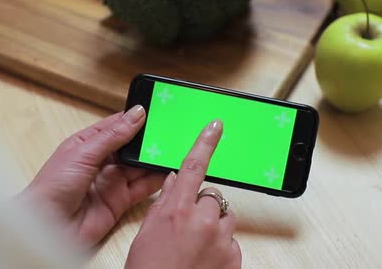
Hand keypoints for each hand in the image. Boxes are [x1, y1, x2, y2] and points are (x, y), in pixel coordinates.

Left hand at [17, 106, 164, 247]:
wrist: (48, 227)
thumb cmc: (52, 187)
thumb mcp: (83, 153)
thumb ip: (113, 135)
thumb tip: (136, 114)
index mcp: (87, 143)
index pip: (116, 125)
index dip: (135, 118)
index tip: (157, 110)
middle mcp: (101, 161)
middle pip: (131, 146)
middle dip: (149, 139)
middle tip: (170, 131)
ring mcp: (111, 181)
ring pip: (139, 166)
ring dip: (155, 159)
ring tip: (174, 148)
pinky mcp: (120, 201)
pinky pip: (143, 188)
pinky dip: (157, 180)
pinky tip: (169, 171)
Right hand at [125, 120, 240, 268]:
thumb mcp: (147, 233)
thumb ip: (163, 203)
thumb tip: (173, 180)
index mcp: (176, 210)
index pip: (193, 167)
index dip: (205, 143)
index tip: (215, 127)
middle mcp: (203, 220)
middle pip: (211, 197)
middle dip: (201, 207)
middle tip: (186, 228)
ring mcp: (221, 239)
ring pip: (224, 218)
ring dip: (213, 226)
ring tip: (195, 246)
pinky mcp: (234, 256)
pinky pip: (230, 240)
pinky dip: (220, 246)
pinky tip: (203, 259)